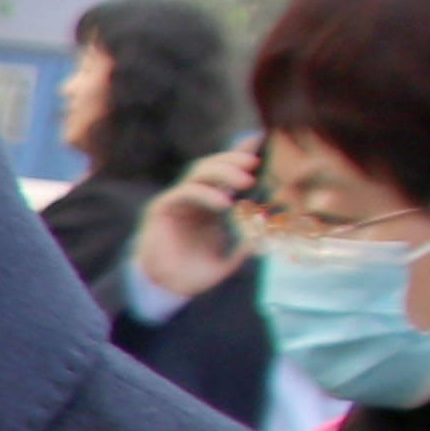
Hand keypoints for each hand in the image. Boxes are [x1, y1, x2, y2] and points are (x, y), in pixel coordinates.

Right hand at [139, 137, 256, 299]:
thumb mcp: (230, 257)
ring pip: (198, 173)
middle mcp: (192, 199)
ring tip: (245, 180)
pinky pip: (185, 192)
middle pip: (211, 167)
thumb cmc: (194, 274)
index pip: (224, 174)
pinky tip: (224, 202)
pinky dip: (205, 193)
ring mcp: (176, 201)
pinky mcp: (162, 209)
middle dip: (233, 160)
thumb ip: (247, 242)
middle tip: (254, 166)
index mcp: (209, 206)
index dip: (238, 154)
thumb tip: (267, 224)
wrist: (165, 290)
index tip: (259, 140)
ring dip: (222, 171)